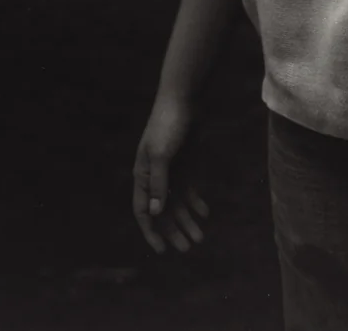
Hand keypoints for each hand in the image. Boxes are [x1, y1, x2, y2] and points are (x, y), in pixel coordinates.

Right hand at [133, 95, 209, 253]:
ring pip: (178, 202)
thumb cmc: (169, 124)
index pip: (143, 211)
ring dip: (187, 219)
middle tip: (188, 248)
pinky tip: (205, 213)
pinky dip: (196, 201)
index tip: (162, 249)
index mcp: (143, 175)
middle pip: (163, 211)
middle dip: (174, 230)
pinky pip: (190, 188)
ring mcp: (172, 169)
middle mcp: (155, 176)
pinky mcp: (187, 161)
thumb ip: (158, 183)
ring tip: (200, 237)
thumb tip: (154, 213)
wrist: (185, 98)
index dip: (151, 231)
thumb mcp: (162, 154)